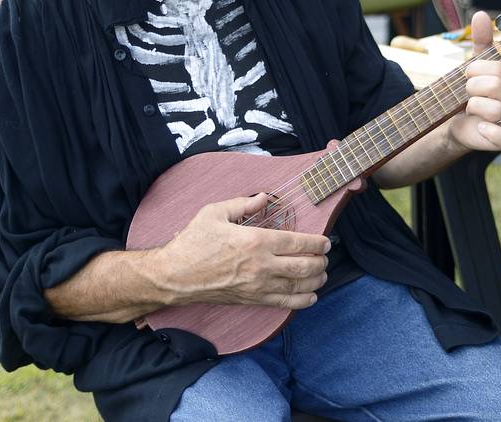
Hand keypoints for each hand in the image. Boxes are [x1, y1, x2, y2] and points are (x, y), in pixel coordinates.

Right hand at [156, 194, 329, 309]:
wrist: (175, 275)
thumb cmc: (193, 241)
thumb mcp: (215, 212)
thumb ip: (243, 203)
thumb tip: (264, 197)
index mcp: (255, 241)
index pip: (297, 243)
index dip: (316, 243)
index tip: (326, 241)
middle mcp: (261, 265)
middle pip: (303, 266)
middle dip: (320, 262)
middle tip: (326, 257)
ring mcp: (257, 286)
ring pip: (297, 287)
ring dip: (315, 281)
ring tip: (322, 274)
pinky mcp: (251, 300)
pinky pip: (283, 303)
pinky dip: (301, 301)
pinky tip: (310, 296)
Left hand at [446, 11, 500, 152]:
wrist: (457, 120)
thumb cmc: (472, 91)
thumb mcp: (475, 65)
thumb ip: (481, 41)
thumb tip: (480, 14)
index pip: (500, 68)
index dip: (476, 69)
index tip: (467, 74)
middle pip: (496, 85)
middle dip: (472, 87)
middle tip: (467, 92)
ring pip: (493, 108)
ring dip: (473, 105)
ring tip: (470, 107)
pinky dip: (487, 131)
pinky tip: (480, 127)